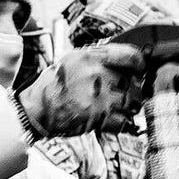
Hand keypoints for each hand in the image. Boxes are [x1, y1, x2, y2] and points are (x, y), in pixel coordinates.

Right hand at [20, 44, 144, 136]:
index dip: (139, 64)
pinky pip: (124, 120)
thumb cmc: (52, 86)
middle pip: (131, 81)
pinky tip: (116, 119)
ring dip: (130, 105)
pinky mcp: (99, 117)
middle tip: (125, 92)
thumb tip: (121, 59)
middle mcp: (96, 74)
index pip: (129, 56)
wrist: (38, 109)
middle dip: (131, 88)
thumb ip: (96, 58)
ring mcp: (99, 96)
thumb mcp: (72, 60)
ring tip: (122, 106)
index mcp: (90, 57)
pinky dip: (122, 122)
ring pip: (131, 101)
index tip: (140, 70)